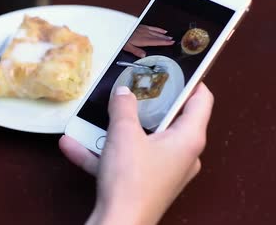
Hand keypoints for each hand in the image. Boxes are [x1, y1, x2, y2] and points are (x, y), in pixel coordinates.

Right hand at [59, 83, 213, 224]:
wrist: (118, 224)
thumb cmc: (130, 181)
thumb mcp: (124, 134)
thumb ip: (124, 107)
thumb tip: (124, 92)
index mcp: (188, 138)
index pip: (201, 100)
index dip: (190, 80)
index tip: (174, 67)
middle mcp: (182, 155)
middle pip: (169, 119)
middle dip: (145, 104)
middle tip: (131, 86)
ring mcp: (164, 171)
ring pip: (143, 140)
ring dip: (116, 130)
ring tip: (95, 115)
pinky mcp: (145, 184)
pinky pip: (126, 161)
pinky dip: (104, 153)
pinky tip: (74, 144)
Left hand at [123, 25, 174, 57]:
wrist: (120, 29)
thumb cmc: (123, 39)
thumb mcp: (127, 47)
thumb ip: (136, 51)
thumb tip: (143, 55)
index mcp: (143, 40)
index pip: (156, 41)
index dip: (164, 42)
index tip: (171, 42)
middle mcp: (145, 34)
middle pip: (157, 37)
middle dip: (166, 38)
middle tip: (172, 40)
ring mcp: (144, 29)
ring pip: (156, 32)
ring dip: (163, 34)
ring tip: (169, 36)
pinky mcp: (142, 26)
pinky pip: (152, 27)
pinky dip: (158, 29)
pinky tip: (162, 30)